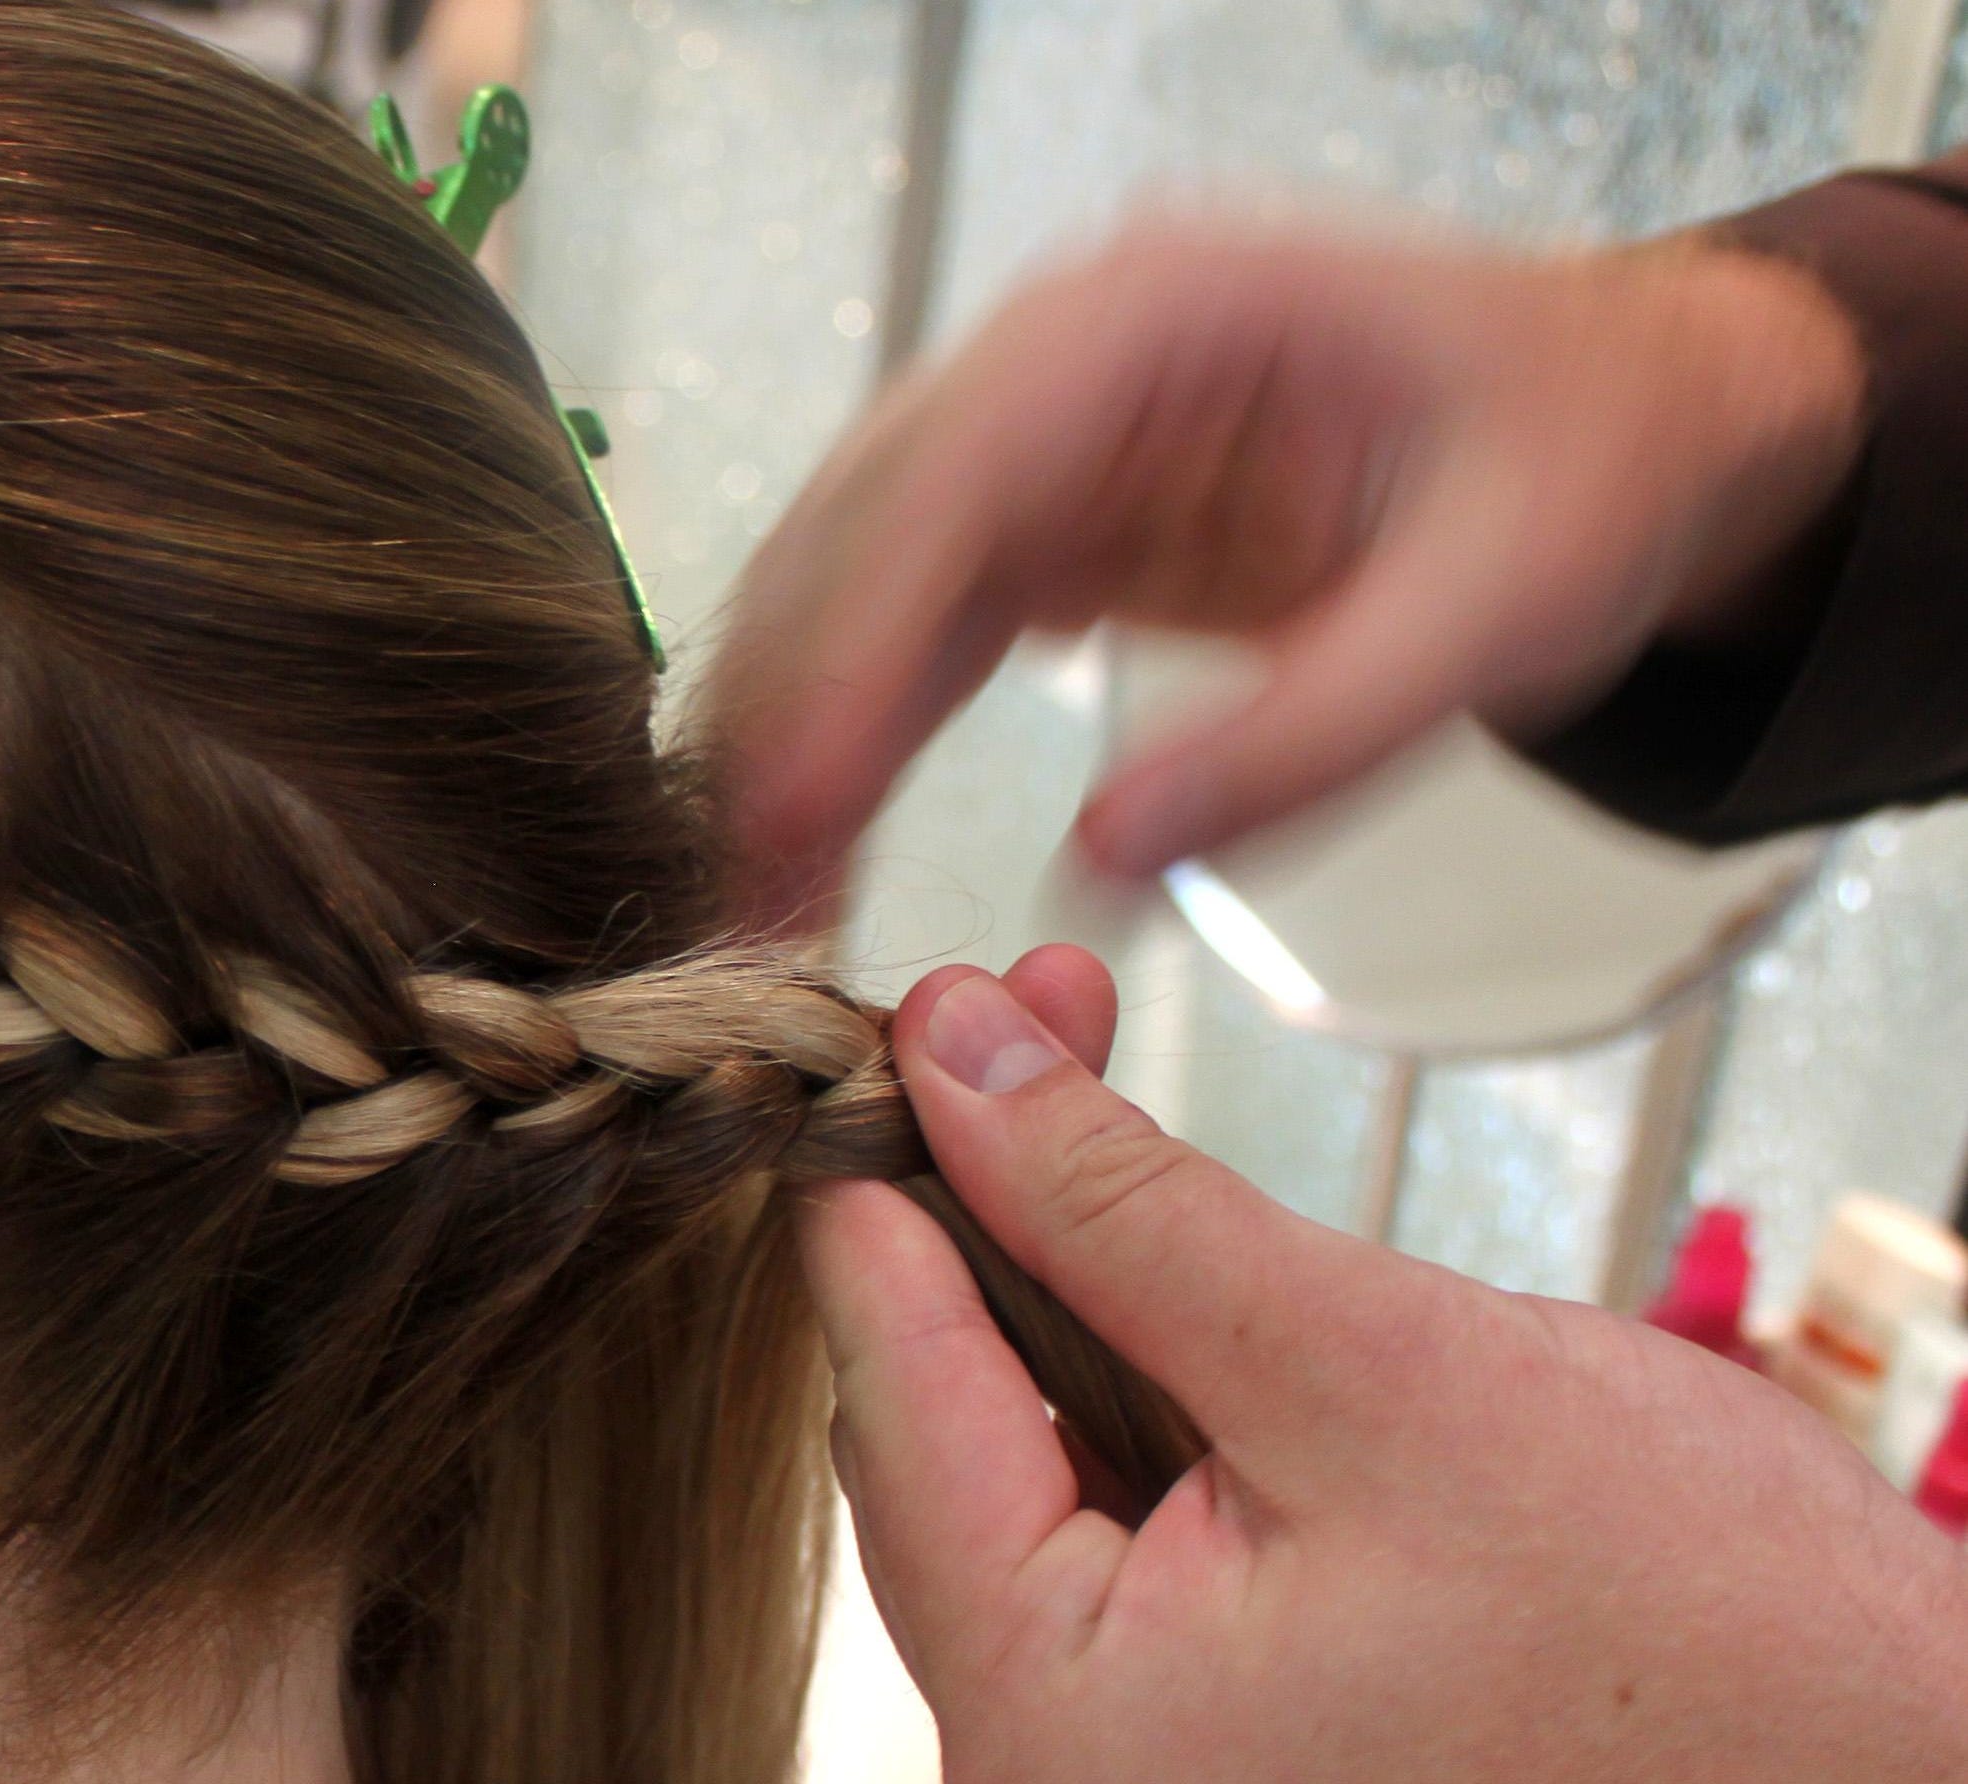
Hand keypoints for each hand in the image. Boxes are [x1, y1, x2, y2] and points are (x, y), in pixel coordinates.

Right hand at [715, 219, 1865, 922]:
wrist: (1629, 415)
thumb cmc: (1587, 463)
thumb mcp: (1500, 607)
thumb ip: (1310, 738)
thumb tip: (1107, 862)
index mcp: (1157, 311)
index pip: (946, 473)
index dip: (852, 641)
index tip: (793, 797)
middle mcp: (1060, 353)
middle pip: (856, 525)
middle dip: (789, 710)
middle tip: (739, 889)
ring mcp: (1037, 435)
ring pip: (850, 581)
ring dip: (797, 736)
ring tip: (757, 897)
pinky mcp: (1042, 519)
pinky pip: (908, 628)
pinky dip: (858, 736)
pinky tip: (819, 842)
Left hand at [802, 949, 1967, 1781]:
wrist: (1902, 1764)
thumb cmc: (1705, 1639)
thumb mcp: (1368, 1368)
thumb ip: (1124, 1211)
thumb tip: (959, 1063)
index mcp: (1063, 1722)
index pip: (891, 1396)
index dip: (886, 1182)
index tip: (903, 1023)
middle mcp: (1065, 1767)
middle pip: (939, 1429)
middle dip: (979, 1206)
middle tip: (1014, 1020)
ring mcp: (1141, 1756)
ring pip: (1021, 1459)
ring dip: (1052, 1267)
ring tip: (1078, 1076)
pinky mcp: (1217, 1727)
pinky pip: (1113, 1519)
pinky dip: (1126, 1370)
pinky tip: (1143, 1238)